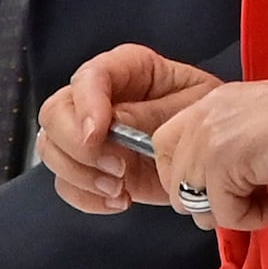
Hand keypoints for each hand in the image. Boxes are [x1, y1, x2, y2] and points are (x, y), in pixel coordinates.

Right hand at [37, 46, 221, 213]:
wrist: (216, 152)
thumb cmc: (208, 117)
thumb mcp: (193, 105)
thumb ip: (154, 112)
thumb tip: (113, 123)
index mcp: (127, 68)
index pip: (89, 76)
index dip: (86, 104)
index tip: (98, 134)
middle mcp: (98, 97)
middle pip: (55, 112)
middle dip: (77, 146)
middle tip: (117, 168)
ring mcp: (88, 134)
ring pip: (51, 149)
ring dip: (80, 175)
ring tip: (119, 187)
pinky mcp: (90, 168)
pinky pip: (66, 184)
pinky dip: (86, 197)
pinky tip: (118, 200)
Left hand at [147, 68, 267, 235]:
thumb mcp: (260, 127)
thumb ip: (230, 148)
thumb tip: (215, 194)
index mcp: (209, 104)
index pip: (162, 148)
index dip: (188, 177)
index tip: (227, 186)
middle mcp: (202, 116)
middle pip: (175, 184)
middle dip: (212, 202)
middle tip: (253, 194)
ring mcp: (210, 138)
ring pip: (197, 205)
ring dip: (237, 211)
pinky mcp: (225, 164)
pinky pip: (228, 216)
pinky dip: (260, 217)